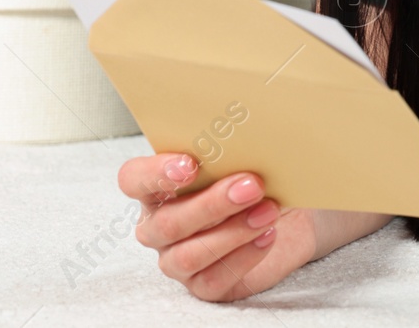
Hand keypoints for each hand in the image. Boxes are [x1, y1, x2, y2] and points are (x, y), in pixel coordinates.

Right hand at [119, 152, 314, 301]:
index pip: (133, 179)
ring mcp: (177, 259)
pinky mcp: (203, 284)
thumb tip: (248, 133)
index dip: (156, 174)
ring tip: (268, 211)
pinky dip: (244, 256)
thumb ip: (229, 147)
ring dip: (233, 231)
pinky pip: (214, 280)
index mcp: (156, 187)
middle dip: (212, 204)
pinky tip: (268, 235)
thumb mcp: (241, 157)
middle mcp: (159, 225)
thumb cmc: (252, 176)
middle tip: (251, 184)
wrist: (285, 212)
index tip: (191, 164)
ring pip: (189, 255)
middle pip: (168, 222)